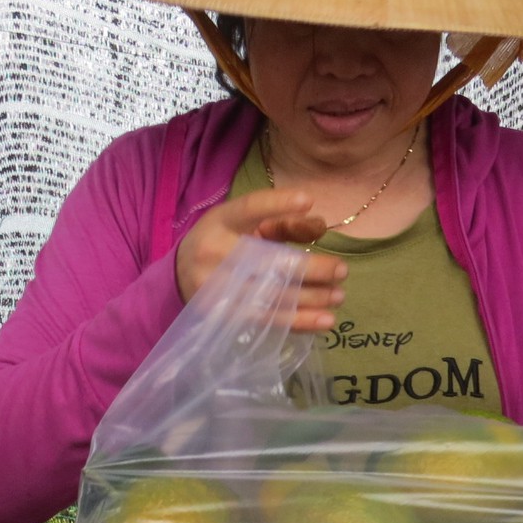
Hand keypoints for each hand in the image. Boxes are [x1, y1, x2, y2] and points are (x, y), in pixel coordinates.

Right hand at [174, 188, 345, 331]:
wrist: (180, 276)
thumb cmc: (225, 244)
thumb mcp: (245, 225)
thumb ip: (281, 223)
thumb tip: (319, 226)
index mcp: (221, 221)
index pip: (249, 208)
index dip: (277, 204)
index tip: (308, 201)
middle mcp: (213, 252)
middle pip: (267, 261)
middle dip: (310, 268)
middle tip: (342, 270)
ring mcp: (215, 287)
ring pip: (271, 295)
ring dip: (311, 297)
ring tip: (339, 295)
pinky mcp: (223, 316)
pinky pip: (267, 320)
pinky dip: (299, 321)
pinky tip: (325, 320)